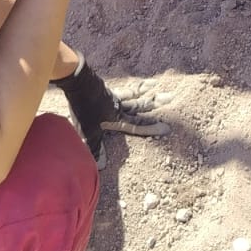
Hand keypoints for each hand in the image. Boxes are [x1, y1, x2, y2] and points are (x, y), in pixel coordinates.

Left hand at [53, 54, 170, 164]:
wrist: (80, 84)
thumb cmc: (85, 110)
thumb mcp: (89, 132)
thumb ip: (96, 148)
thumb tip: (102, 166)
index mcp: (117, 118)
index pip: (137, 126)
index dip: (151, 128)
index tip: (166, 128)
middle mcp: (119, 106)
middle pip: (140, 105)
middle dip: (155, 104)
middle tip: (170, 97)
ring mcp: (113, 95)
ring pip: (134, 94)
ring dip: (145, 91)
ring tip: (155, 85)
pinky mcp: (106, 88)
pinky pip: (123, 89)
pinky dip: (131, 87)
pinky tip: (132, 86)